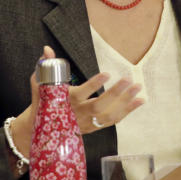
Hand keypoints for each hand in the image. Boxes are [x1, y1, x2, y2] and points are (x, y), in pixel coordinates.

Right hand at [10, 46, 144, 157]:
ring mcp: (87, 123)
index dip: (94, 84)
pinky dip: (127, 111)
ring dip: (125, 103)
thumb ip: (45, 67)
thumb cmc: (42, 103)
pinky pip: (113, 121)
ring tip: (138, 88)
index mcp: (66, 102)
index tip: (106, 73)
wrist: (41, 130)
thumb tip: (47, 49)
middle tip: (128, 79)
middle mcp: (78, 114)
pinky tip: (140, 101)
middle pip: (98, 106)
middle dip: (115, 94)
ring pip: (109, 116)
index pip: (81, 94)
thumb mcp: (40, 86)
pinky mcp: (94, 128)